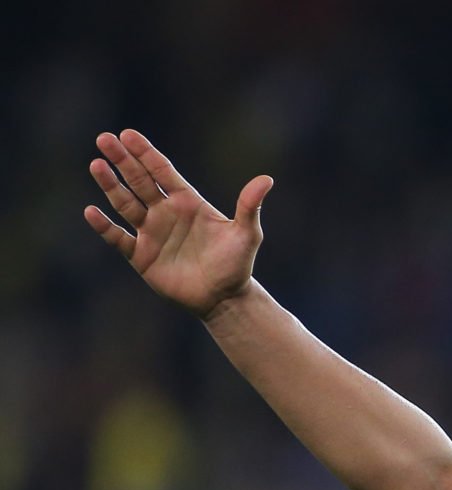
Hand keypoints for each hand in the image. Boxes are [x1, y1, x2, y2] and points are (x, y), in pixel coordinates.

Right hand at [85, 130, 273, 318]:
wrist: (224, 298)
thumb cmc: (237, 264)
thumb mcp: (246, 234)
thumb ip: (249, 206)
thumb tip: (267, 178)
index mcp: (188, 202)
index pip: (163, 171)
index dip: (146, 153)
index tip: (128, 135)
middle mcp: (166, 213)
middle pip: (140, 181)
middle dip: (123, 160)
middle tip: (104, 139)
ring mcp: (151, 233)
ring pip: (126, 204)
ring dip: (111, 185)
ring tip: (97, 165)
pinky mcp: (141, 256)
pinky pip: (118, 238)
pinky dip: (104, 226)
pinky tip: (91, 211)